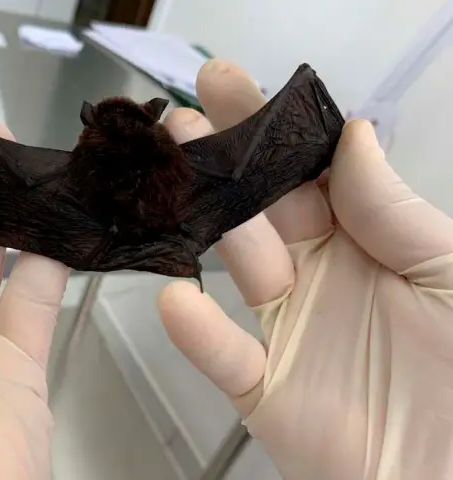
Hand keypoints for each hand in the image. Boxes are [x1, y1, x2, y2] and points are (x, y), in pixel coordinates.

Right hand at [158, 60, 452, 478]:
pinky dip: (199, 333)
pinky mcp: (267, 389)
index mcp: (368, 241)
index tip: (233, 87)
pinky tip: (178, 301)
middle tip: (185, 119)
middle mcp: (321, 276)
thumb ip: (395, 209)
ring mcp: (290, 330)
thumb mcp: (450, 272)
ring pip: (238, 266)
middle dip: (224, 160)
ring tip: (173, 181)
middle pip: (262, 207)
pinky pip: (226, 356)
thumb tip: (353, 135)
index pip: (309, 171)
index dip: (272, 127)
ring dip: (207, 223)